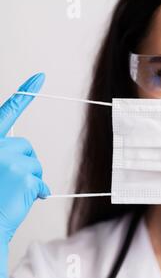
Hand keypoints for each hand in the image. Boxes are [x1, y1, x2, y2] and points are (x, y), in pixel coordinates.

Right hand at [0, 73, 50, 242]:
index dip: (25, 93)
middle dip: (25, 162)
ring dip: (30, 177)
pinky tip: (21, 200)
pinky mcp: (24, 174)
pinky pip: (41, 180)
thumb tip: (26, 158)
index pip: (7, 113)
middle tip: (9, 181)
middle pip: (26, 146)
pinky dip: (36, 191)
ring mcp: (8, 160)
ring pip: (36, 163)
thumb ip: (4, 157)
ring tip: (10, 192)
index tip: (40, 77)